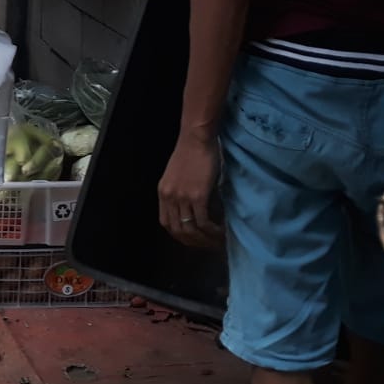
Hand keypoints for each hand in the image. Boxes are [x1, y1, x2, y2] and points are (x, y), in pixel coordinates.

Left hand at [157, 130, 223, 247]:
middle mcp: (169, 197)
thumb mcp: (177, 175)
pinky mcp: (197, 195)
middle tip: (208, 245)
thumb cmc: (191, 153)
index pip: (166, 223)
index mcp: (163, 193)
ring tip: (217, 240)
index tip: (193, 240)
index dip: (179, 235)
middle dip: (194, 242)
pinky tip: (221, 231)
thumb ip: (181, 192)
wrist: (196, 138)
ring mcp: (182, 197)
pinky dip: (212, 230)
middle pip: (178, 230)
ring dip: (205, 239)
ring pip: (191, 229)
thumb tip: (194, 210)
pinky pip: (203, 221)